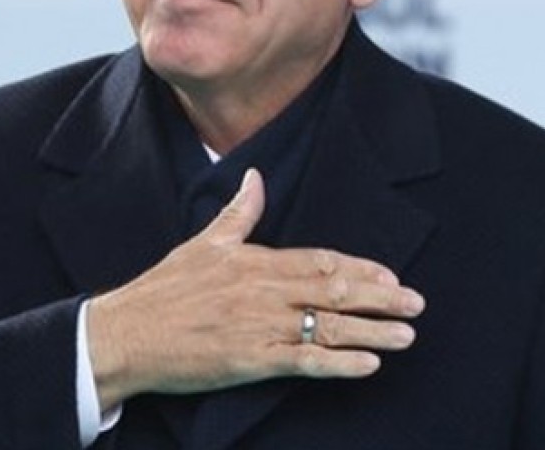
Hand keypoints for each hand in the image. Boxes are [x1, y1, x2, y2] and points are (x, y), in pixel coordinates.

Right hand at [86, 169, 424, 408]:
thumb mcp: (202, 242)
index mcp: (254, 261)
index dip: (360, 268)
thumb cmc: (163, 290)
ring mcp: (258, 327)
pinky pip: (304, 362)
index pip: (320, 260)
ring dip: (372, 332)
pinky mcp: (249, 360)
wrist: (127, 333)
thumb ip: (238, 212)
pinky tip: (368, 366)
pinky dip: (339, 364)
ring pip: (327, 326)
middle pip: (333, 290)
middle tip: (417, 304)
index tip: (392, 276)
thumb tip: (256, 177)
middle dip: (380, 298)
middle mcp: (262, 291)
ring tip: (406, 337)